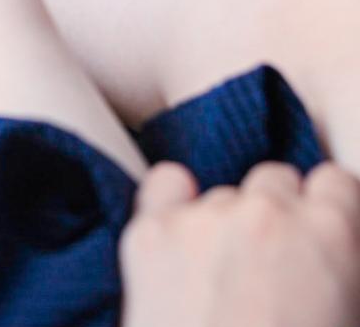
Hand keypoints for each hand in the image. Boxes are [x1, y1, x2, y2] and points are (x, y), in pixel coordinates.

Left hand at [119, 160, 359, 326]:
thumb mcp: (346, 320)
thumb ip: (339, 276)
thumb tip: (324, 271)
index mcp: (331, 236)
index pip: (336, 183)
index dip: (328, 211)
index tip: (320, 233)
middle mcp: (267, 212)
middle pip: (275, 180)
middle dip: (277, 215)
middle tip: (270, 266)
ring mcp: (204, 217)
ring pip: (221, 193)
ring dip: (224, 222)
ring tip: (221, 279)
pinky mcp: (151, 231)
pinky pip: (165, 185)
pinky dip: (172, 204)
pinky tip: (179, 241)